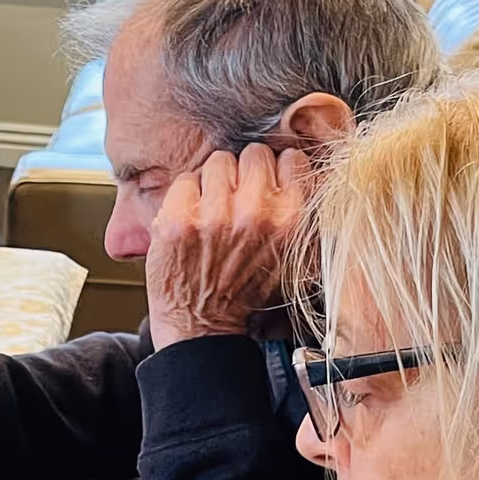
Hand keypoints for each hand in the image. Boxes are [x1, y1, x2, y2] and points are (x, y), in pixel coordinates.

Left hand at [144, 144, 311, 348]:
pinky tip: (191, 219)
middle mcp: (256, 213)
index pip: (291, 158)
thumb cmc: (248, 290)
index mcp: (292, 219)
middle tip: (237, 199)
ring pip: (219, 161)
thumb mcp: (294, 254)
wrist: (203, 326)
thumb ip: (299, 209)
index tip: (267, 188)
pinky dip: (186, 196)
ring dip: (215, 182)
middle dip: (246, 173)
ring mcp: (215, 215)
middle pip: (254, 153)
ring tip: (213, 210)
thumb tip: (294, 163)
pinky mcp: (179, 219)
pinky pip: (185, 179)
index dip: (277, 171)